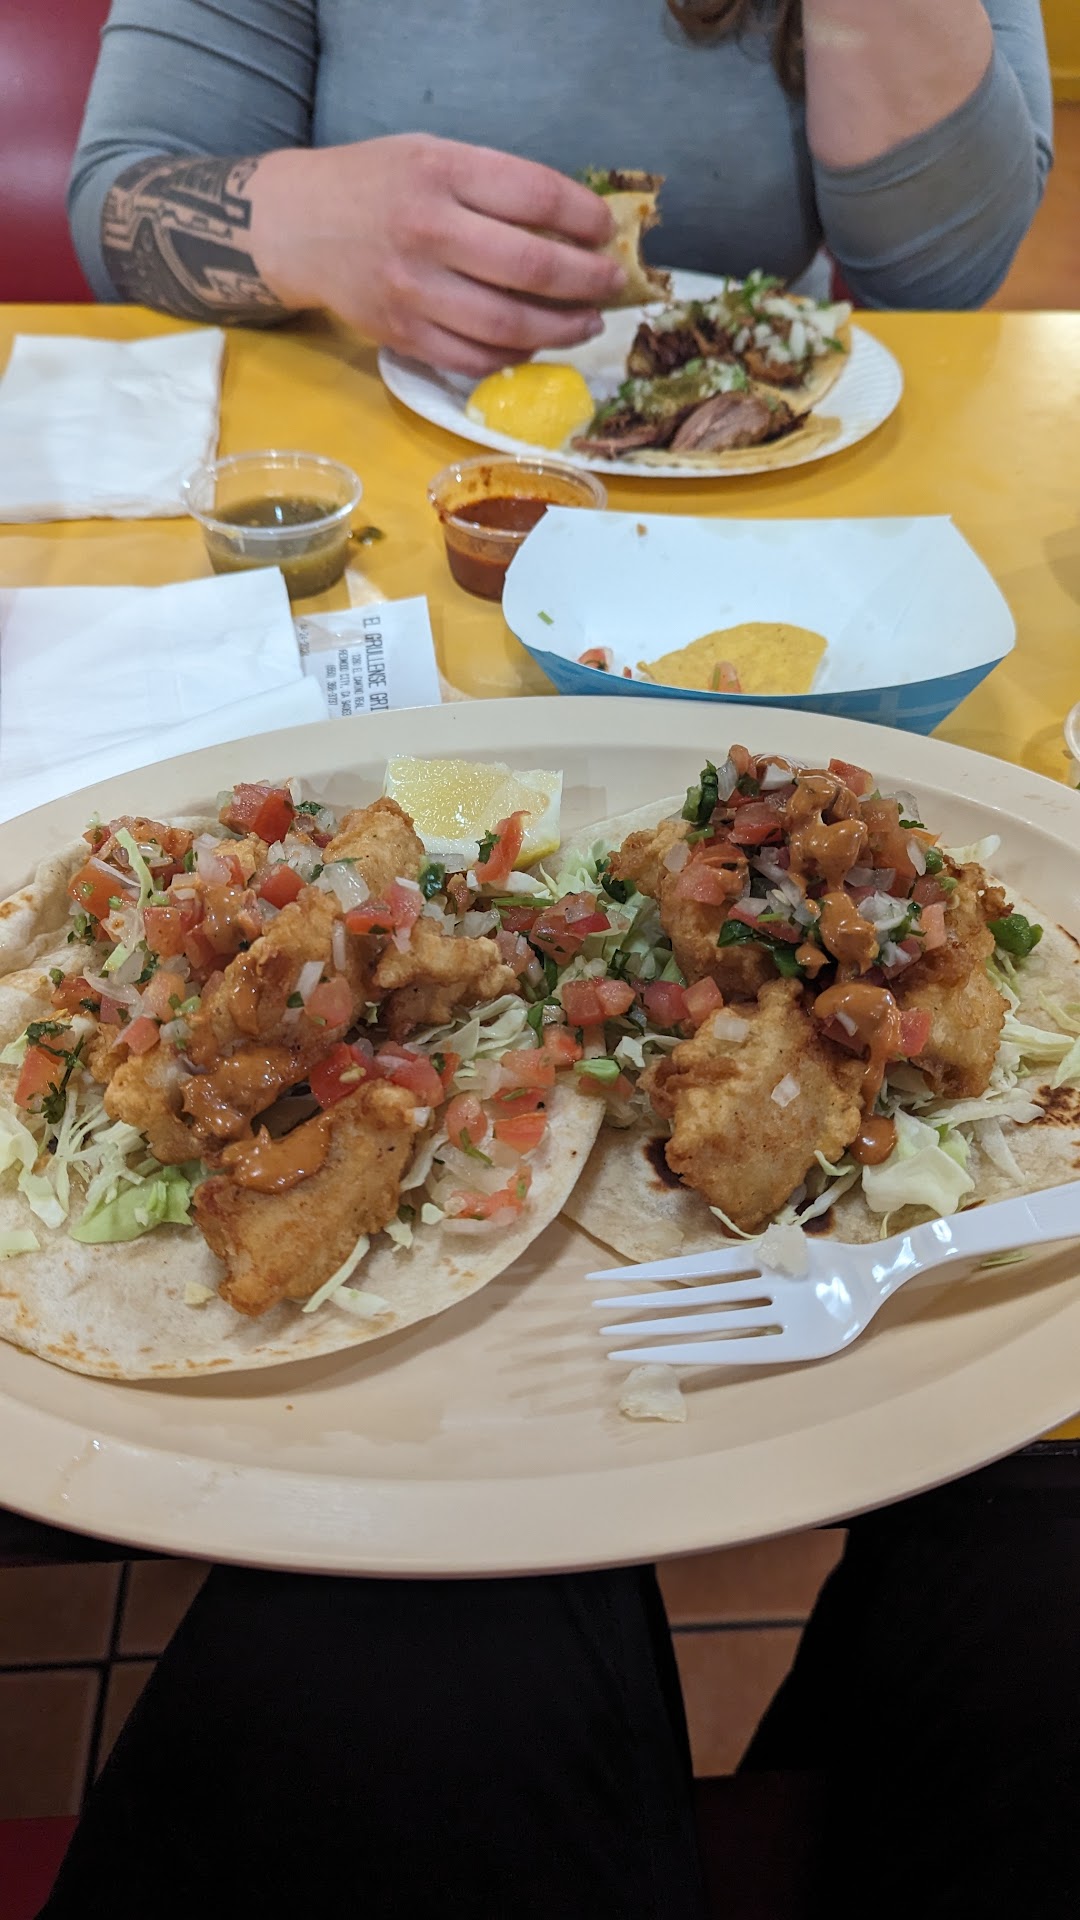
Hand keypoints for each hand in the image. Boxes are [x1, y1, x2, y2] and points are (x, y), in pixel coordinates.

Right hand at [249, 133, 623, 373]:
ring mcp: (413, 290)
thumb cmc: (376, 185)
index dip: (583, 217)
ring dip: (561, 330)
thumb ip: (492, 186)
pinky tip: (533, 343)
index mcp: (441, 172)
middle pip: (531, 266)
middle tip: (610, 285)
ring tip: (585, 323)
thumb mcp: (431, 155)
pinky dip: (514, 354)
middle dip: (586, 280)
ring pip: (508, 323)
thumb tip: (570, 227)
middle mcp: (428, 231)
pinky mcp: (402, 334)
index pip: (535, 195)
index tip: (604, 230)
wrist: (296, 226)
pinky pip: (474, 357)